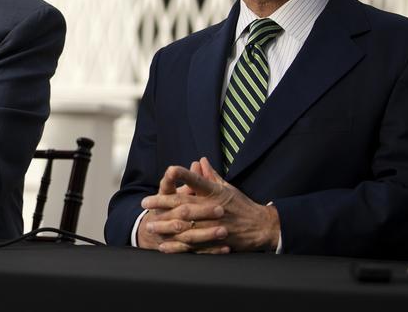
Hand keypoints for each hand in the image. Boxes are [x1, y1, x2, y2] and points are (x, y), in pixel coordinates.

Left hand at [142, 157, 279, 253]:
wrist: (262, 227)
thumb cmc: (242, 205)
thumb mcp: (227, 188)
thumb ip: (210, 175)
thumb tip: (200, 160)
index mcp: (216, 193)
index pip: (198, 180)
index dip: (184, 174)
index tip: (169, 170)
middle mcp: (213, 208)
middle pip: (185, 204)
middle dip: (163, 203)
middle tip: (146, 203)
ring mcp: (214, 227)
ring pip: (186, 226)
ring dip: (166, 226)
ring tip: (150, 226)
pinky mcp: (215, 242)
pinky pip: (193, 246)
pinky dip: (177, 247)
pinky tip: (164, 246)